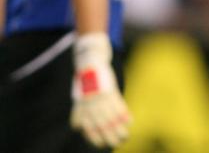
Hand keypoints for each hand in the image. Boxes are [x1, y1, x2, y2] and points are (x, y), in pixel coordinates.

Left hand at [70, 33, 131, 148]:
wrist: (90, 63)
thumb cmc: (85, 81)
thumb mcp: (78, 97)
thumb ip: (78, 113)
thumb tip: (77, 128)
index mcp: (83, 109)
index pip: (90, 128)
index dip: (96, 138)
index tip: (103, 144)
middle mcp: (91, 106)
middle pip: (102, 125)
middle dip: (111, 136)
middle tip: (119, 143)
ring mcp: (101, 98)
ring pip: (111, 118)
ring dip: (119, 128)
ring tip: (126, 136)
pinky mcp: (110, 90)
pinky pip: (118, 105)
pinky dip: (124, 114)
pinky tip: (130, 121)